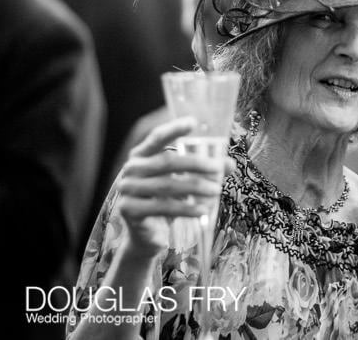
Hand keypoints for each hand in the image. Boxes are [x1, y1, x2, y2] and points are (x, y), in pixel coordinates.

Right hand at [116, 118, 233, 257]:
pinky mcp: (129, 210)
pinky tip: (204, 211)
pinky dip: (187, 208)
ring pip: (168, 185)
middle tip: (218, 168)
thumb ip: (204, 171)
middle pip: (167, 161)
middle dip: (196, 163)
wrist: (147, 235)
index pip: (157, 138)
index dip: (174, 129)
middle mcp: (131, 169)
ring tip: (216, 190)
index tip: (193, 122)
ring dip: (196, 187)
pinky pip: (163, 206)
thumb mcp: (185, 182)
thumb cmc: (167, 202)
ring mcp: (127, 190)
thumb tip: (230, 164)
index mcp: (141, 156)